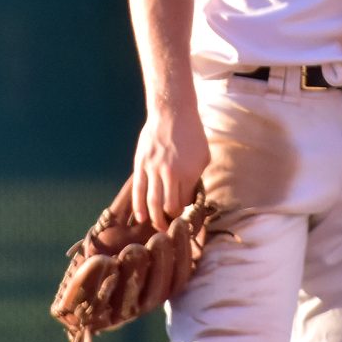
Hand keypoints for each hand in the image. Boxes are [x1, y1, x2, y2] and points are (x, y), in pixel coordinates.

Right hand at [132, 99, 209, 231]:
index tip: (182, 214)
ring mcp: (153, 169)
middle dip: (168, 219)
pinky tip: (141, 217)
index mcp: (189, 172)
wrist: (172, 114)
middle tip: (168, 227)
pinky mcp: (140, 164)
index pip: (184, 201)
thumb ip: (196, 177)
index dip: (183, 211)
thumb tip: (188, 197)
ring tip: (156, 227)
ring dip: (153, 218)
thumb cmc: (192, 135)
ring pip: (151, 201)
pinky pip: (138, 190)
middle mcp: (170, 173)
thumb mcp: (203, 157)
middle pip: (167, 205)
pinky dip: (138, 206)